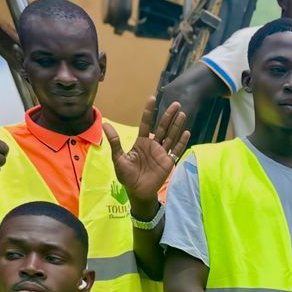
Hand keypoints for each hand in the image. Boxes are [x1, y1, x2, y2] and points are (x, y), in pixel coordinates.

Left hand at [105, 95, 188, 211]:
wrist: (137, 192)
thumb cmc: (127, 176)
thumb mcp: (118, 158)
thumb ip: (115, 141)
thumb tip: (105, 124)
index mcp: (141, 142)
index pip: (146, 123)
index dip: (149, 112)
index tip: (152, 99)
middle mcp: (153, 145)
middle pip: (162, 127)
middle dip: (168, 115)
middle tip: (176, 104)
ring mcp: (162, 153)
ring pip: (170, 136)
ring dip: (176, 125)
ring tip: (182, 114)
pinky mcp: (168, 162)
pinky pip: (176, 150)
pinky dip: (181, 142)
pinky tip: (186, 132)